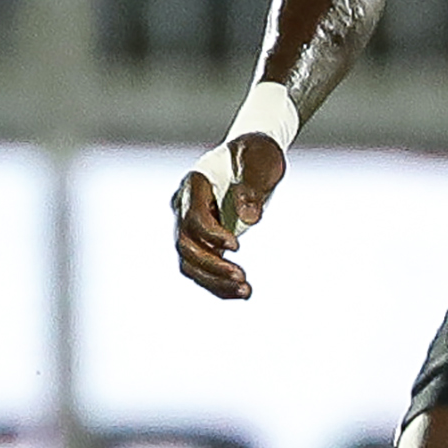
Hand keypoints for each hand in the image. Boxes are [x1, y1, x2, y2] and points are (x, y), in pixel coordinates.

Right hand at [172, 134, 288, 299]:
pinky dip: (219, 283)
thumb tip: (248, 218)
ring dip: (214, 281)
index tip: (237, 247)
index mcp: (196, 183)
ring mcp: (191, 224)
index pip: (193, 217)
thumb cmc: (258, 154)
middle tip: (241, 277)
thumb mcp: (261, 162)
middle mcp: (185, 205)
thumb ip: (253, 186)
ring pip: (189, 262)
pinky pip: (203, 267)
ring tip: (245, 291)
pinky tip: (243, 293)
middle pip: (186, 244)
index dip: (211, 235)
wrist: (254, 157)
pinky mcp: (204, 239)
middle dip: (211, 265)